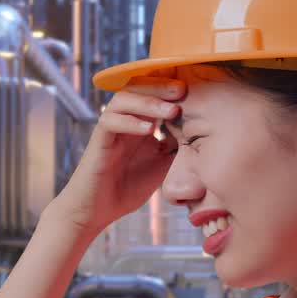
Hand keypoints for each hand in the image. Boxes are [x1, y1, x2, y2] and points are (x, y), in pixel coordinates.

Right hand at [49, 76, 184, 236]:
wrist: (97, 210)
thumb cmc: (128, 187)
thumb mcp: (162, 165)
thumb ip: (175, 147)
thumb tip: (199, 133)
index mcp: (140, 122)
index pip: (152, 93)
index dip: (170, 88)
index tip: (194, 90)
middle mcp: (124, 120)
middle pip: (137, 87)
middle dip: (161, 86)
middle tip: (182, 90)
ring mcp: (110, 129)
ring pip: (123, 100)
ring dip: (148, 102)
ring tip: (171, 110)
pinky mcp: (99, 141)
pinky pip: (110, 122)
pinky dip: (130, 122)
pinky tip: (148, 130)